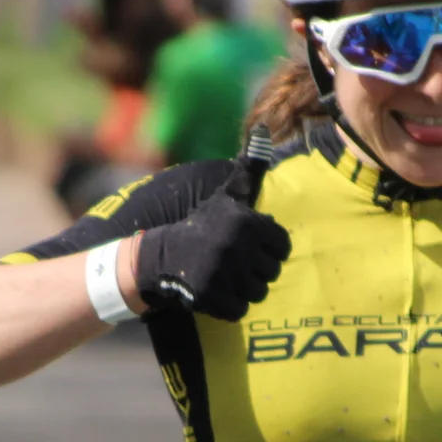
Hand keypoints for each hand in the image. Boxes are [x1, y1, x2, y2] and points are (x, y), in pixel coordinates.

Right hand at [134, 189, 289, 320]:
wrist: (158, 257)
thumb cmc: (200, 227)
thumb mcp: (224, 198)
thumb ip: (247, 174)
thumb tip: (263, 131)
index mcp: (244, 222)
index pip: (282, 246)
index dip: (270, 250)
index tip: (253, 249)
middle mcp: (236, 246)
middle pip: (272, 272)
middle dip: (256, 271)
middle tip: (236, 265)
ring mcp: (224, 273)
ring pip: (259, 293)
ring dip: (245, 289)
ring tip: (227, 278)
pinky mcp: (212, 297)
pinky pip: (240, 310)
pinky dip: (230, 305)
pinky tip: (216, 292)